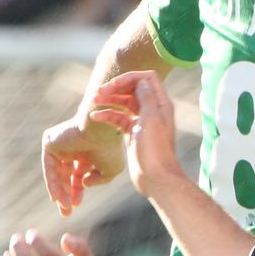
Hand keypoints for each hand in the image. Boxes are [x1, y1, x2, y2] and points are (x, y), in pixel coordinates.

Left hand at [41, 106, 128, 216]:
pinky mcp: (50, 142)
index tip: (76, 206)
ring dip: (59, 191)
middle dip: (66, 194)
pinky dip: (52, 182)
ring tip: (64, 206)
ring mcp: (61, 144)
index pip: (78, 175)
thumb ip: (98, 180)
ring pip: (56, 173)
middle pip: (65, 176)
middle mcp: (73, 148)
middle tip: (66, 212)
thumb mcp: (110, 171)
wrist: (102, 130)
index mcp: (88, 152)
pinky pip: (48, 167)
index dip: (76, 191)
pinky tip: (55, 197)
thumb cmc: (110, 148)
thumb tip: (83, 183)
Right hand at [87, 71, 185, 197]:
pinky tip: (95, 117)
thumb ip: (147, 97)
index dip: (130, 77)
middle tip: (97, 93)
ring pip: (124, 103)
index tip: (113, 84)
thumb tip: (141, 80)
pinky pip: (119, 118)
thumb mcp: (151, 120)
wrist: (156, 178)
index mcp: (161, 104)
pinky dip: (107, 115)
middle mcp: (153, 110)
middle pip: (133, 89)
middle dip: (115, 88)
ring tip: (93, 101)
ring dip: (109, 100)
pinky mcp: (133, 133)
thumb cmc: (155, 150)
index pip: (147, 78)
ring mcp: (142, 121)